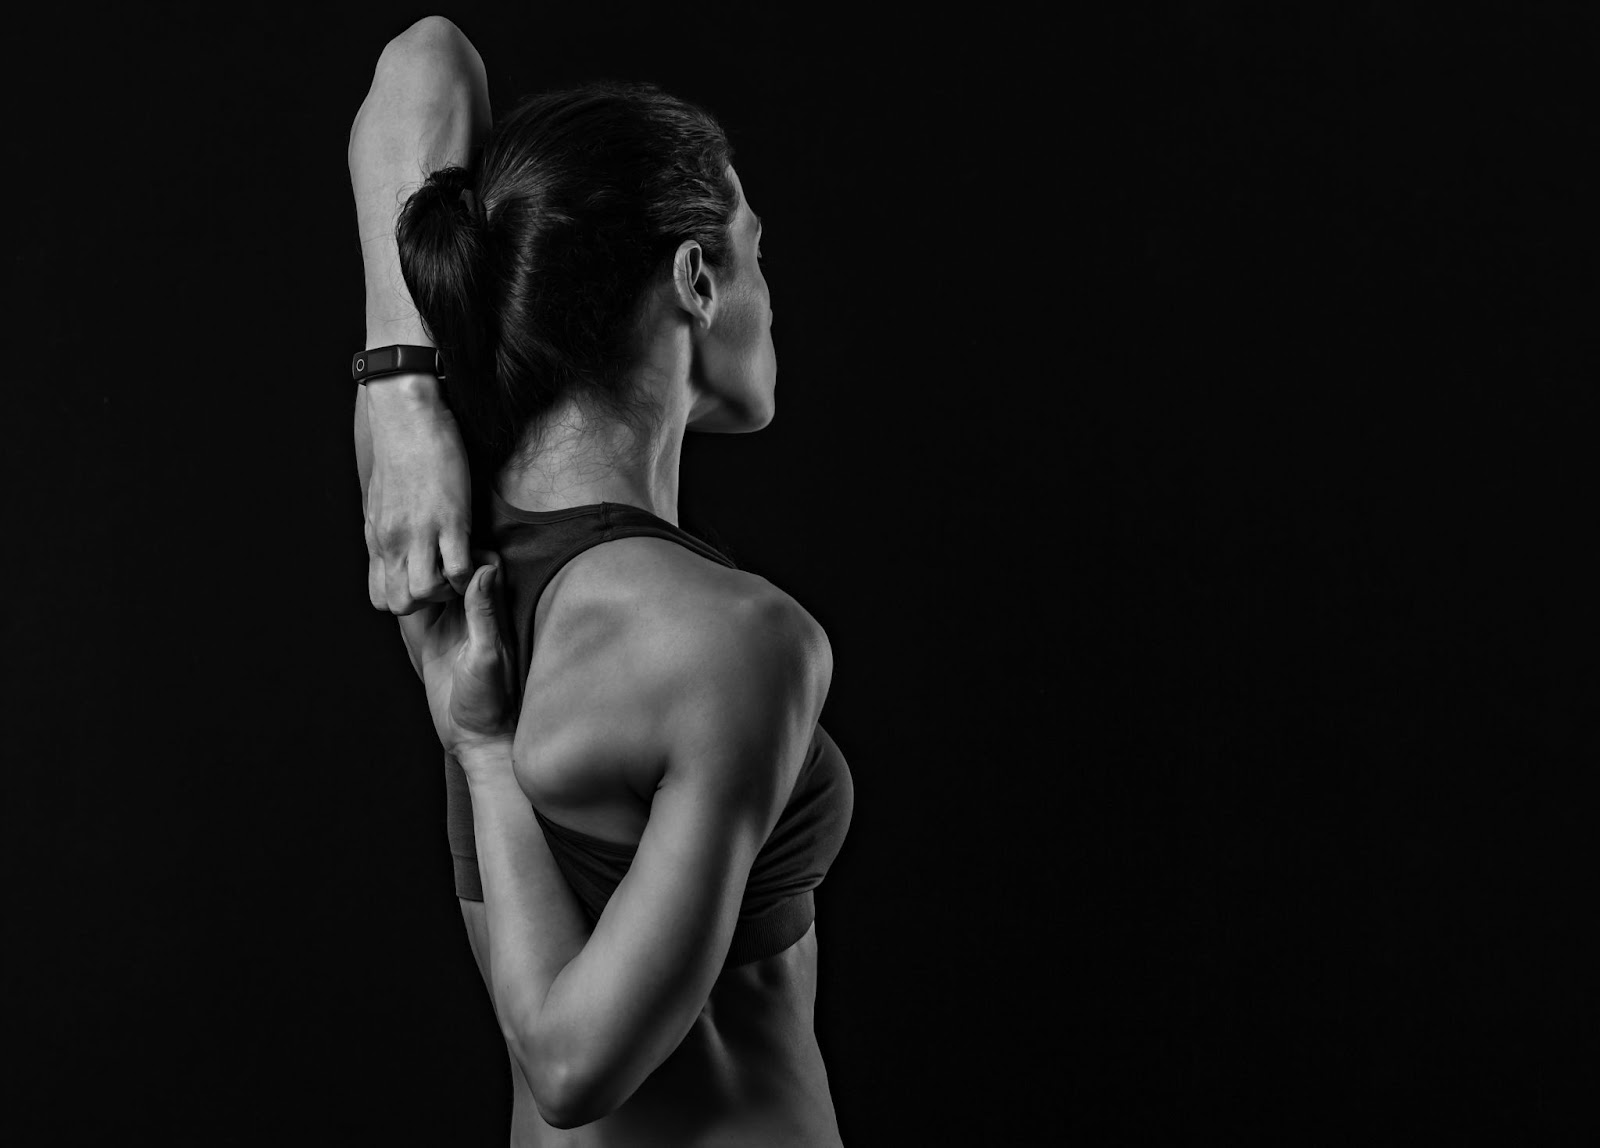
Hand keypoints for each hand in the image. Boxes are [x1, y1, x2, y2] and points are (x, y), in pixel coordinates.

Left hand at [357, 376, 473, 614]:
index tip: (428, 580)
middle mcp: (393, 541)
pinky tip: (480, 551)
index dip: (408, 598)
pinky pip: (458, 569)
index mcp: (378, 539)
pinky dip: (473, 571)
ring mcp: (419, 532)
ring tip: (464, 562)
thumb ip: (391, 528)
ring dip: (451, 588)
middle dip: (430, 601)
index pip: (381, 599)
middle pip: (401, 604)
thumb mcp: (383, 498)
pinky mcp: (448, 518)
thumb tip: (401, 545)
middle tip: (448, 576)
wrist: (406, 415)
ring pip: (425, 594)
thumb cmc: (399, 449)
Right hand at [398, 556, 517, 758]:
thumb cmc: (490, 701)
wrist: (474, 738)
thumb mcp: (486, 654)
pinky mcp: (431, 640)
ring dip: (422, 576)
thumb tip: (486, 568)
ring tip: (404, 564)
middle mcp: (473, 615)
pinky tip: (396, 590)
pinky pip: (419, 611)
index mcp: (494, 613)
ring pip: (436, 587)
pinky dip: (409, 598)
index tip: (447, 543)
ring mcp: (451, 626)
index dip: (468, 550)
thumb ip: (484, 613)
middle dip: (440, 556)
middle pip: (457, 571)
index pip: (486, 565)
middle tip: (418, 546)